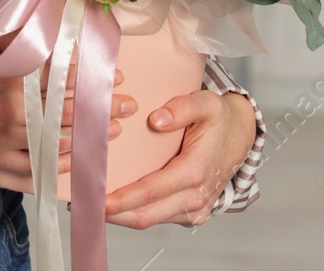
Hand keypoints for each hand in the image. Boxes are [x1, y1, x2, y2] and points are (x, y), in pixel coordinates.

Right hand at [0, 22, 136, 193]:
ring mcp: (5, 145)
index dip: (92, 75)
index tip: (113, 73)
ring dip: (89, 137)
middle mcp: (11, 115)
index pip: (63, 77)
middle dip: (103, 107)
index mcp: (8, 79)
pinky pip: (39, 171)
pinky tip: (78, 157)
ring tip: (112, 130)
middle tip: (127, 104)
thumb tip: (42, 7)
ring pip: (60, 144)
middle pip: (69, 112)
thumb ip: (10, 25)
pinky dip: (62, 165)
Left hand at [100, 89, 255, 228]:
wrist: (241, 136)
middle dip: (113, 213)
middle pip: (147, 214)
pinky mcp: (191, 212)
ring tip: (91, 203)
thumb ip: (183, 107)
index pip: (152, 191)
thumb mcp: (207, 103)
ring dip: (121, 216)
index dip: (123, 199)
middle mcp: (196, 196)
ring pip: (151, 220)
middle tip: (82, 203)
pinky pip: (159, 217)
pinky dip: (136, 213)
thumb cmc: (220, 120)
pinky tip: (115, 204)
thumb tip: (157, 119)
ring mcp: (195, 208)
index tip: (97, 199)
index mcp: (196, 171)